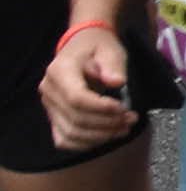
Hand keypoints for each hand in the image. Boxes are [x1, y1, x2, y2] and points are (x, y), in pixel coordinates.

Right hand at [39, 25, 138, 151]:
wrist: (83, 46)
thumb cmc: (98, 47)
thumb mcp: (110, 49)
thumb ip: (113, 65)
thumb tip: (117, 82)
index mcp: (59, 71)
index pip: (76, 98)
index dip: (101, 108)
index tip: (123, 109)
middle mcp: (49, 90)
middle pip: (75, 118)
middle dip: (106, 123)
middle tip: (131, 119)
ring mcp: (49, 105)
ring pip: (70, 133)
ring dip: (100, 136)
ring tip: (124, 128)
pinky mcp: (54, 116)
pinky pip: (64, 139)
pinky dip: (86, 144)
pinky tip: (107, 136)